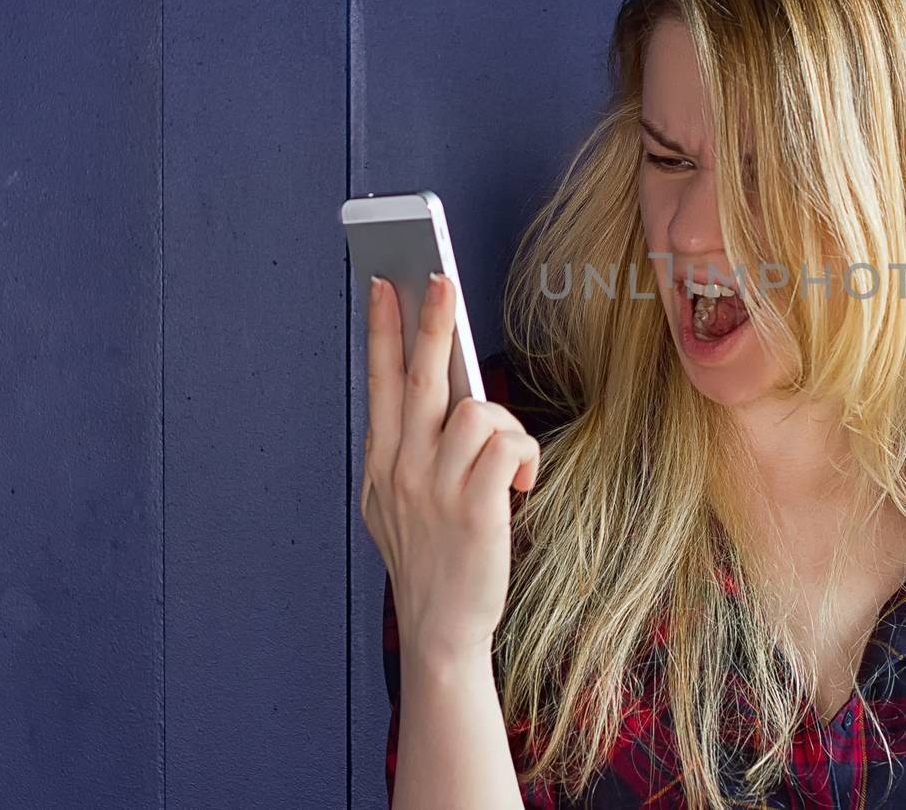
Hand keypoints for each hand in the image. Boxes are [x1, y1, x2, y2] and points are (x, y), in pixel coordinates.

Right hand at [357, 272, 540, 666]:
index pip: (381, 382)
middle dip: (431, 321)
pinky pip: (508, 445)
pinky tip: (521, 484)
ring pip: (477, 408)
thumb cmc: (431, 560)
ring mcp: (436, 487)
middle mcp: (402, 468)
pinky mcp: (475, 507)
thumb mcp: (395, 505)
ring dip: (504, 427)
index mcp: (382, 463)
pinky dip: (524, 456)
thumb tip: (427, 399)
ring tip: (509, 464)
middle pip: (421, 376)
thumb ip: (406, 452)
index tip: (383, 285)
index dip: (384, 330)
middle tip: (438, 276)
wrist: (441, 629)